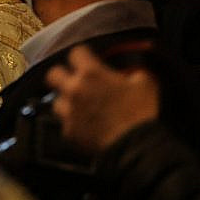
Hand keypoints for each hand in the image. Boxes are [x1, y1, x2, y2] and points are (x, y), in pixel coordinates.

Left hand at [45, 44, 159, 153]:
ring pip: (56, 100)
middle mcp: (74, 89)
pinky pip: (65, 123)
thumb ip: (133, 73)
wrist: (134, 147)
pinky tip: (85, 125)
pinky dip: (73, 123)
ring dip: (66, 101)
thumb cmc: (140, 112)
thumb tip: (130, 74)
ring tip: (79, 106)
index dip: (82, 55)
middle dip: (62, 74)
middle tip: (74, 80)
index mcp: (91, 73)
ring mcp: (68, 111)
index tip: (88, 59)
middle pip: (53, 74)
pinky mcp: (68, 131)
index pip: (75, 53)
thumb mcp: (145, 83)